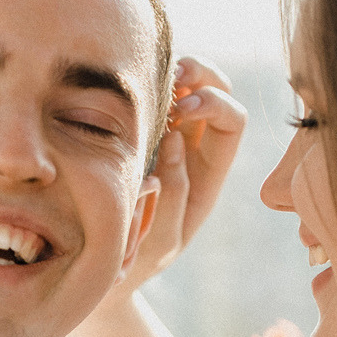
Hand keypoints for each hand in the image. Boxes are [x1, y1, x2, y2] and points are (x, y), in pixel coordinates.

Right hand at [120, 58, 247, 294]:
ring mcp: (167, 134)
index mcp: (209, 172)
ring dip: (174, 70)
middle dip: (200, 73)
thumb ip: (174, 195)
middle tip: (168, 79)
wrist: (103, 266)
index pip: (232, 122)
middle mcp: (195, 147)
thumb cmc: (137, 260)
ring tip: (146, 76)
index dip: (213, 104)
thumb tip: (176, 138)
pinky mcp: (138, 129)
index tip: (180, 111)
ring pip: (189, 82)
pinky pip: (152, 93)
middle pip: (220, 88)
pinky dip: (145, 81)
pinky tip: (125, 89)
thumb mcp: (161, 241)